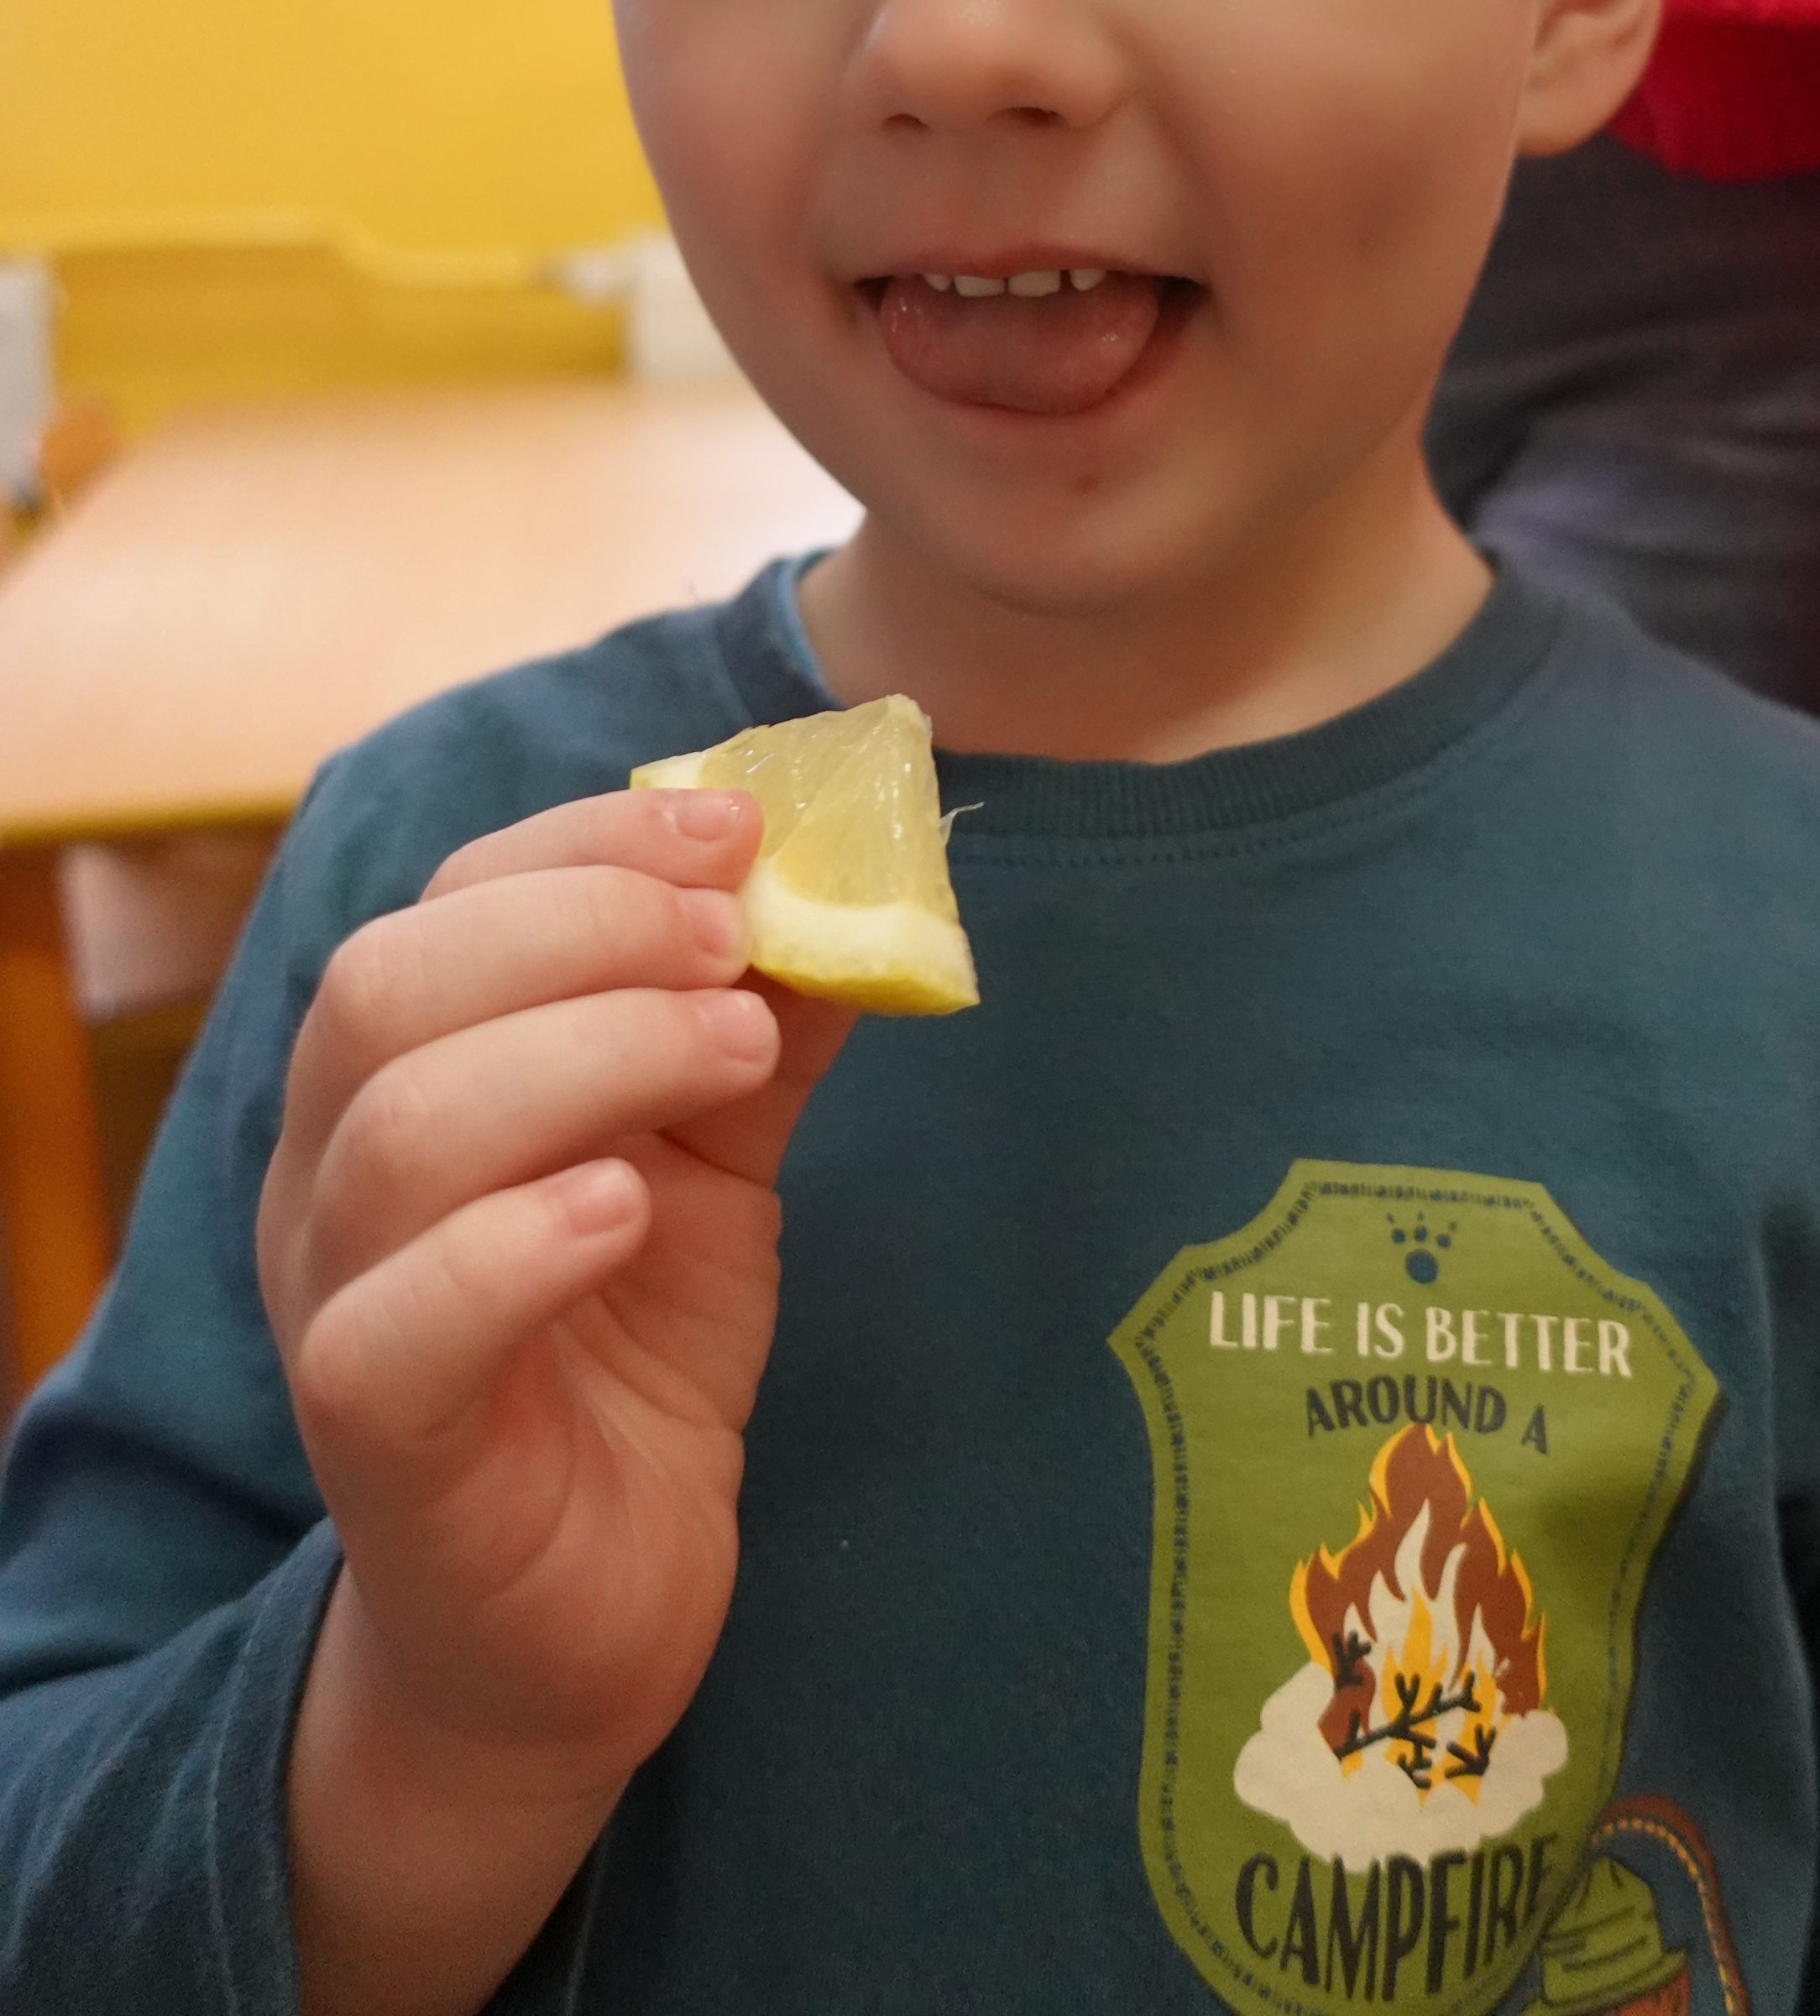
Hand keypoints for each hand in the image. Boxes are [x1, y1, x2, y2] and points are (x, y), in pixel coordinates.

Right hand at [258, 787, 850, 2014]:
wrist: (585, 1618)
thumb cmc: (628, 1354)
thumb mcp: (714, 1163)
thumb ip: (757, 1030)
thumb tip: (857, 891)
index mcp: (401, 1077)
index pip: (446, 903)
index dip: (585, 847)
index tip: (737, 827)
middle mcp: (335, 1175)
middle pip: (389, 987)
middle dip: (580, 929)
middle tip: (734, 939)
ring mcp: (334, 1308)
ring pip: (396, 1130)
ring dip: (585, 1053)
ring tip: (733, 1049)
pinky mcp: (377, 1447)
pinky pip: (391, 1325)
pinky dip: (512, 1243)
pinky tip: (626, 1212)